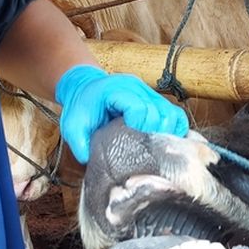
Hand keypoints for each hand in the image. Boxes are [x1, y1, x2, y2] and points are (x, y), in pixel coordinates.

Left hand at [55, 65, 188, 162]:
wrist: (86, 87)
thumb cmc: (81, 107)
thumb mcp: (72, 125)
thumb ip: (79, 143)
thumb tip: (91, 161)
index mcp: (117, 90)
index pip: (139, 108)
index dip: (139, 127)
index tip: (132, 142)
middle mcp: (137, 88)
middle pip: (159, 113)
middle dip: (153, 135)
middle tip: (143, 151)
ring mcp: (149, 93)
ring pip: (171, 113)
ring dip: (167, 133)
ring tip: (154, 148)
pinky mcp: (156, 100)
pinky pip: (175, 114)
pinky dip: (175, 129)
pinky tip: (165, 142)